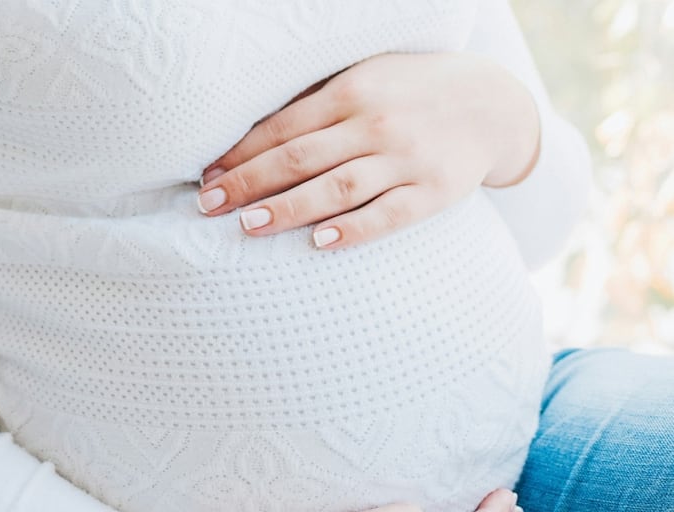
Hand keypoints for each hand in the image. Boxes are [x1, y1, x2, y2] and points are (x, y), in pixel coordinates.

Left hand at [196, 52, 540, 248]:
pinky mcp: (434, 191)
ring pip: (337, 187)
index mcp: (351, 91)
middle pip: (300, 158)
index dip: (240, 154)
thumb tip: (249, 139)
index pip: (283, 128)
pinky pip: (389, 215)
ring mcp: (406, 158)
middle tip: (209, 207)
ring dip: (288, 208)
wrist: (493, 103)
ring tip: (248, 225)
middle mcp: (375, 123)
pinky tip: (320, 242)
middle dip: (248, 183)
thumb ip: (316, 105)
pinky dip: (354, 229)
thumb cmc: (410, 93)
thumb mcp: (365, 79)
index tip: (207, 178)